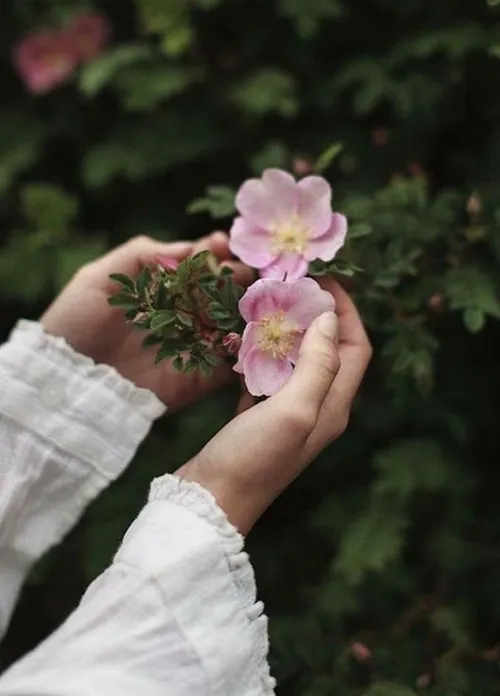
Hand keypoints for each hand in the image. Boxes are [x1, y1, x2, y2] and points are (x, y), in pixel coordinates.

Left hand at [41, 232, 250, 410]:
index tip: (220, 242)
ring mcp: (191, 348)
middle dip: (236, 276)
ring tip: (252, 294)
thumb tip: (190, 247)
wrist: (64, 381)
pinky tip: (252, 330)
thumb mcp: (99, 278)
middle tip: (243, 269)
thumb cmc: (74, 324)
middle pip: (220, 292)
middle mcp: (180, 317)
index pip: (195, 266)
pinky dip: (246, 349)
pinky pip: (230, 366)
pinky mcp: (196, 379)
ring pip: (232, 324)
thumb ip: (141, 254)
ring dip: (247, 307)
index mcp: (159, 291)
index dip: (211, 252)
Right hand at [177, 280, 371, 534]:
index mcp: (334, 406)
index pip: (357, 347)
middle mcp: (318, 408)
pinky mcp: (260, 417)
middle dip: (316, 314)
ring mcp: (288, 414)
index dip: (347, 310)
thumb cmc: (254, 459)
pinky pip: (269, 374)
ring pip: (298, 359)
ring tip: (267, 301)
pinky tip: (242, 336)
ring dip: (288, 330)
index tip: (323, 279)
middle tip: (291, 284)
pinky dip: (262, 351)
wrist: (209, 503)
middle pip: (330, 349)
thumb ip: (318, 365)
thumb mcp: (293, 410)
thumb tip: (329, 318)